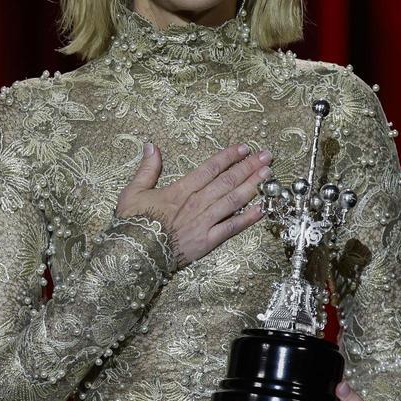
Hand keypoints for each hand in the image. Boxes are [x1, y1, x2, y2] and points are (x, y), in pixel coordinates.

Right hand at [116, 142, 271, 265]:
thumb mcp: (133, 192)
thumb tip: (151, 145)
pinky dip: (248, 218)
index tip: (244, 148)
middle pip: (227, 181)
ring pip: (233, 200)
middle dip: (249, 167)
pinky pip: (232, 228)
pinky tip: (262, 209)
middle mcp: (196, 203)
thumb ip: (147, 169)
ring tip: (268, 174)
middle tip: (266, 155)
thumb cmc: (132, 224)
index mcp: (180, 189)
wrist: (133, 255)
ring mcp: (204, 222)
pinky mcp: (207, 241)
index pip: (210, 168)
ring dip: (252, 186)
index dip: (229, 156)